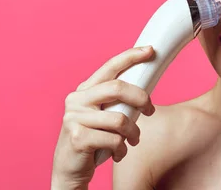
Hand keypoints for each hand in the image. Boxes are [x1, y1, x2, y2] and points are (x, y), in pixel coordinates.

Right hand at [51, 46, 155, 188]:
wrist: (69, 170)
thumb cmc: (94, 140)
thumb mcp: (104, 115)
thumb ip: (117, 101)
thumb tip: (146, 87)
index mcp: (85, 90)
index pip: (110, 67)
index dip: (131, 56)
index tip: (150, 50)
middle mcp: (76, 100)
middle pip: (117, 88)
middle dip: (141, 98)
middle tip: (150, 111)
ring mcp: (74, 118)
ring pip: (120, 120)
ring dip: (133, 133)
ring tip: (133, 141)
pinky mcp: (77, 138)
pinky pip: (114, 140)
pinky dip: (122, 150)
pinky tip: (117, 154)